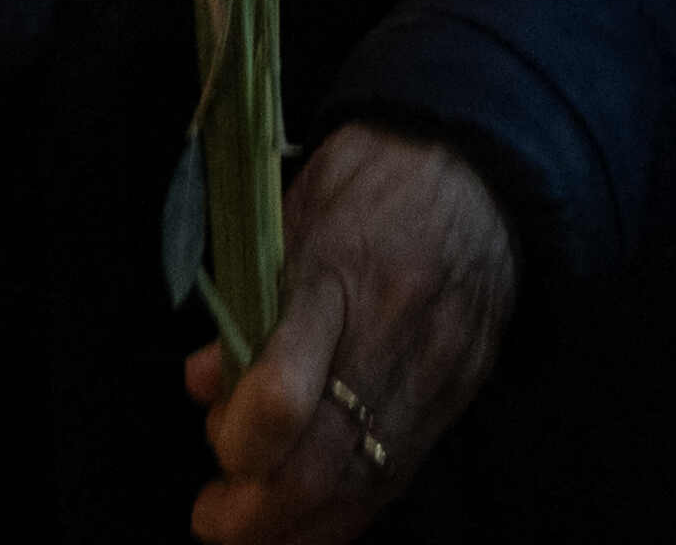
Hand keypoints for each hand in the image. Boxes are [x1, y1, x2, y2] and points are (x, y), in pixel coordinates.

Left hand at [185, 121, 526, 544]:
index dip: (242, 440)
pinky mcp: (460, 392)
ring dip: (298, 527)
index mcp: (336, 270)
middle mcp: (390, 332)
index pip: (285, 391)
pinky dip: (347, 510)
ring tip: (251, 532)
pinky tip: (308, 520)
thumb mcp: (288, 215)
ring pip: (363, 483)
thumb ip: (244, 304)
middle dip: (256, 513)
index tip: (220, 448)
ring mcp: (434, 370)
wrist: (474, 167)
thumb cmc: (365, 181)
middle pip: (322, 460)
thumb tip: (201, 385)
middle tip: (213, 520)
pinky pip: (400, 474)